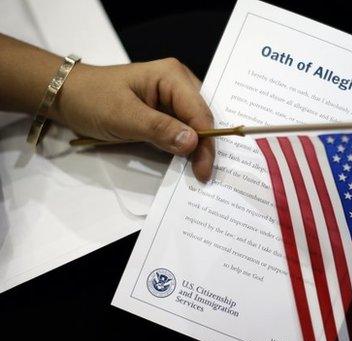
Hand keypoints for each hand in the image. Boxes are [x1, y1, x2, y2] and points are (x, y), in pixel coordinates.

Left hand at [49, 58, 213, 181]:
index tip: (204, 171)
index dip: (206, 142)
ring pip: (196, 126)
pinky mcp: (166, 111)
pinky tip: (189, 161)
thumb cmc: (91, 99)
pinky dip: (186, 146)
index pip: (199, 112)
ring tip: (200, 171)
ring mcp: (173, 98)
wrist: (68, 96)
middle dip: (206, 146)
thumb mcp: (123, 116)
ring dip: (198, 148)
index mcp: (172, 76)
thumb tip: (192, 143)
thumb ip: (159, 129)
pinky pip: (183, 130)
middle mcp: (179, 84)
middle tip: (204, 175)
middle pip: (202, 118)